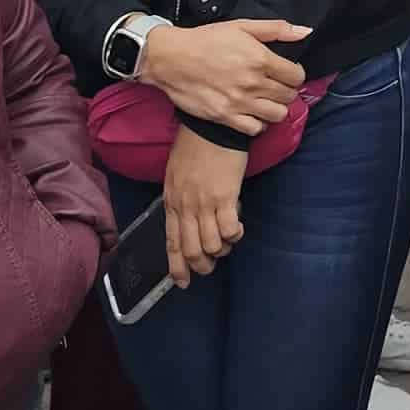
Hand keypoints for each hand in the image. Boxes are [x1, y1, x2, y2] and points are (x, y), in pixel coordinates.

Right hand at [138, 18, 310, 132]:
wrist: (170, 58)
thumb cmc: (205, 40)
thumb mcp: (241, 27)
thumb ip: (276, 29)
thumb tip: (306, 32)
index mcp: (260, 59)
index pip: (297, 76)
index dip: (295, 74)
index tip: (286, 73)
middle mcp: (253, 83)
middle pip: (289, 96)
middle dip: (286, 90)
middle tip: (275, 86)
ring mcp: (239, 102)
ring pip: (277, 115)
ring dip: (276, 108)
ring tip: (266, 100)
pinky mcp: (225, 116)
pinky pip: (255, 129)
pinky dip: (258, 123)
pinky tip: (252, 113)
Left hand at [160, 127, 248, 274]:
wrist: (211, 127)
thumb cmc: (194, 148)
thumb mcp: (175, 176)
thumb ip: (179, 200)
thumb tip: (187, 220)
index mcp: (171, 203)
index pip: (171, 243)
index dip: (177, 267)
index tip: (183, 282)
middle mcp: (185, 208)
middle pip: (192, 250)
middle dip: (202, 265)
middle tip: (211, 266)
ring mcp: (204, 204)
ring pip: (211, 245)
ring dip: (222, 250)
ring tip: (227, 241)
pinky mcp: (225, 197)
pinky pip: (229, 230)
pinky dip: (234, 235)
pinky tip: (237, 228)